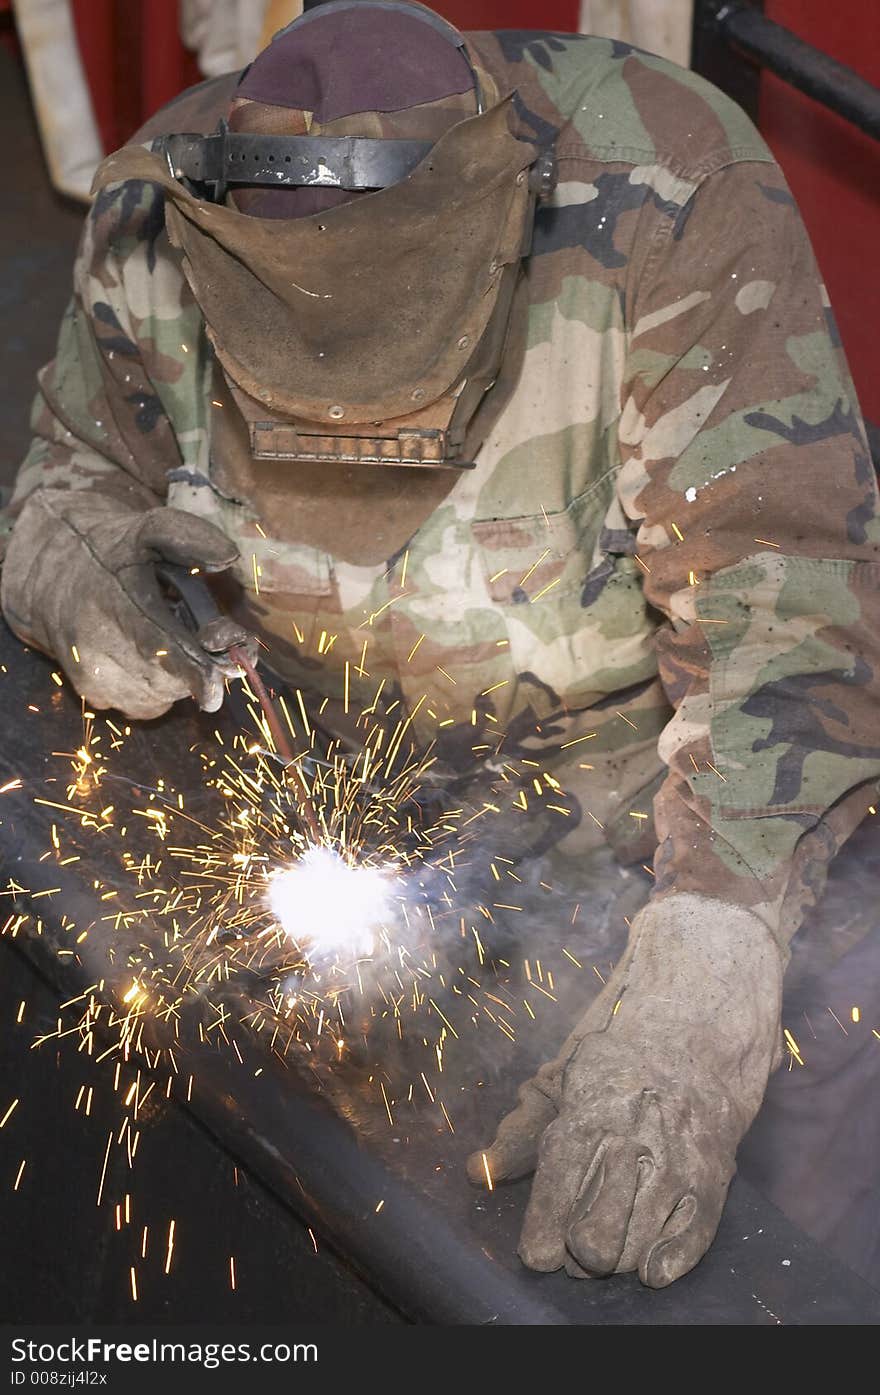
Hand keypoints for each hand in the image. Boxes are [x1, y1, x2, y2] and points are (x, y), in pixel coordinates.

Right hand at [2, 489, 241, 718]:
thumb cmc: (113, 552)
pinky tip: (149, 658)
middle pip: (173, 680)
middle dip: (200, 665)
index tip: (216, 690)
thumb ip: (190, 537)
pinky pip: (147, 706)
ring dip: (180, 678)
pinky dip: (161, 689)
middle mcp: (99, 648)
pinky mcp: (93, 697)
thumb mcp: (150, 529)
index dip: (196, 673)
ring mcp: (94, 678)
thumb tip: (228, 558)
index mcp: (116, 604)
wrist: (51, 577)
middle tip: (198, 634)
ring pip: (164, 698)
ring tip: (164, 639)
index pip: (162, 650)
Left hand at [467, 894, 783, 1286]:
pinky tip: (650, 1268)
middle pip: (596, 1238)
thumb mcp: (560, 1084)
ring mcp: (675, 1163)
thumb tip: (474, 1172)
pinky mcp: (712, 1178)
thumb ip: (519, 1134)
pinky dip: (667, 1261)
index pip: (559, 1194)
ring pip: (638, 1248)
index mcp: (588, 1116)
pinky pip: (690, 1239)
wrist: (697, 1035)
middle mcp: (632, 1143)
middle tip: (575, 1250)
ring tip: (610, 1247)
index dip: (544, 1236)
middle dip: (579, 1255)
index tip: (537, 1254)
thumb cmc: (618, 1066)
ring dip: (619, 1259)